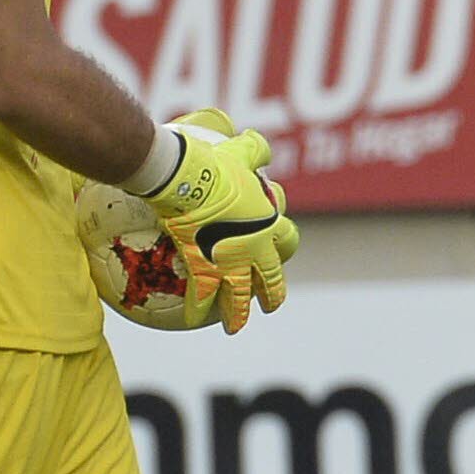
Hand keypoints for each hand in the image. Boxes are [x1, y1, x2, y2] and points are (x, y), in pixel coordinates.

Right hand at [142, 109, 299, 332]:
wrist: (186, 180)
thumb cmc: (215, 164)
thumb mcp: (239, 152)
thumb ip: (253, 151)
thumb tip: (259, 145)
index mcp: (268, 224)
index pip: (287, 240)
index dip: (286, 246)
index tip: (282, 250)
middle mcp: (255, 249)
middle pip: (272, 279)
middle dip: (273, 294)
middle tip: (271, 304)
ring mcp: (231, 263)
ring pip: (240, 298)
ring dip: (239, 314)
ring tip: (235, 327)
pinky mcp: (204, 270)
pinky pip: (202, 297)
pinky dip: (198, 309)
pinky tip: (192, 321)